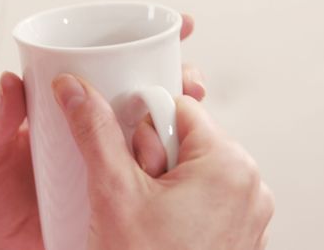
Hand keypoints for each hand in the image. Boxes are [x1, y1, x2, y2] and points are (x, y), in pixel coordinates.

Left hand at [0, 15, 203, 248]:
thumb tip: (10, 80)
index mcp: (64, 103)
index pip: (107, 61)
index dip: (145, 40)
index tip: (179, 26)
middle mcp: (92, 123)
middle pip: (144, 89)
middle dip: (176, 77)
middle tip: (190, 79)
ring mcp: (106, 155)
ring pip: (153, 127)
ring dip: (182, 116)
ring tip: (193, 112)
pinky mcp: (114, 187)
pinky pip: (149, 170)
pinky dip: (172, 160)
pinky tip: (186, 159)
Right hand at [52, 76, 273, 249]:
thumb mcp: (112, 192)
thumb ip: (94, 131)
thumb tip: (75, 90)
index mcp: (229, 164)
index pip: (177, 107)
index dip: (142, 126)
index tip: (127, 153)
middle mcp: (248, 186)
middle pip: (184, 139)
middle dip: (149, 160)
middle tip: (133, 195)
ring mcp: (246, 214)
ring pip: (190, 170)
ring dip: (159, 184)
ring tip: (143, 217)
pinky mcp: (237, 235)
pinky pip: (202, 200)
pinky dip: (176, 207)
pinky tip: (155, 231)